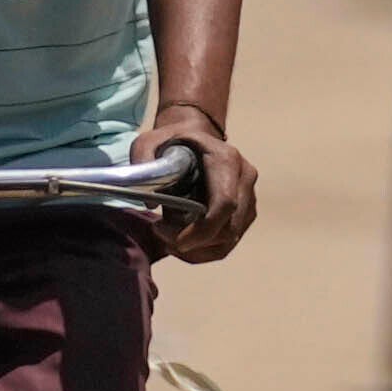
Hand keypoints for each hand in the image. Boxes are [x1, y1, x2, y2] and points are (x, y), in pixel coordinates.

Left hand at [141, 104, 257, 261]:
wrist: (195, 139)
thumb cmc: (171, 142)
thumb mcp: (148, 142)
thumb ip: (142, 161)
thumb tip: (150, 203)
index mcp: (225, 159)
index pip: (224, 204)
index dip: (203, 230)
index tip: (175, 241)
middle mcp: (244, 177)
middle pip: (228, 228)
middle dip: (194, 243)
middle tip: (161, 234)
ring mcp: (249, 197)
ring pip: (229, 240)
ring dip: (197, 250)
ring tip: (167, 239)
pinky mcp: (245, 212)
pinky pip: (228, 243)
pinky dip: (203, 251)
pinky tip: (180, 242)